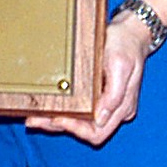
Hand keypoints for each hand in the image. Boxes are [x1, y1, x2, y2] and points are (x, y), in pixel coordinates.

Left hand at [30, 13, 148, 143]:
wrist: (132, 33)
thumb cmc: (126, 46)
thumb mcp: (120, 65)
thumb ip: (114, 95)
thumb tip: (101, 118)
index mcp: (122, 107)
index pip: (97, 133)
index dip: (76, 130)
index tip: (58, 119)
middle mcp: (114, 111)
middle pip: (85, 131)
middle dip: (60, 127)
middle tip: (35, 120)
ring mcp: (107, 105)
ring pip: (80, 123)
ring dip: (57, 122)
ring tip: (34, 118)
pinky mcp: (99, 97)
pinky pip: (81, 111)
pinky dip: (64, 112)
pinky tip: (48, 108)